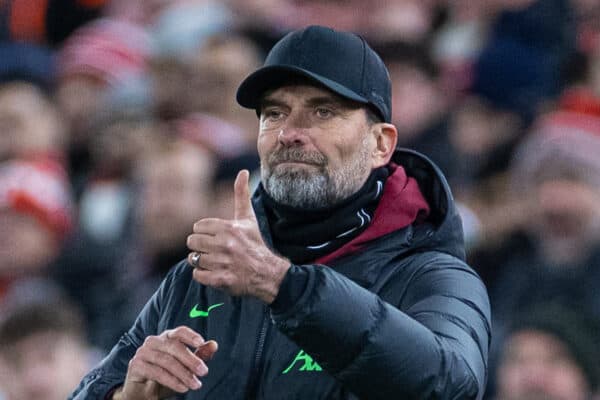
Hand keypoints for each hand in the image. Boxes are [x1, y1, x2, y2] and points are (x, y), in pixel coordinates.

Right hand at [114, 326, 217, 399]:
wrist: (142, 393)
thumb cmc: (165, 377)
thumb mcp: (184, 367)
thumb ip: (198, 355)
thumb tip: (214, 345)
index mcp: (166, 337)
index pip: (179, 332)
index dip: (190, 335)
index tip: (201, 342)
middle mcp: (153, 341)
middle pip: (174, 346)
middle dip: (191, 360)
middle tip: (204, 371)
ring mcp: (143, 352)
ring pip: (166, 360)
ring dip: (183, 374)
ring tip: (195, 384)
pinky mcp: (135, 365)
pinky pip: (156, 372)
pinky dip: (171, 381)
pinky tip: (182, 388)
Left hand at [186, 170, 289, 302]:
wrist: (268, 273)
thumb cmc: (256, 244)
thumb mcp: (248, 218)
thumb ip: (242, 194)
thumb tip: (243, 171)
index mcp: (229, 228)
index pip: (198, 227)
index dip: (205, 233)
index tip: (215, 238)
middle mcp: (225, 244)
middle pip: (192, 242)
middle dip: (200, 247)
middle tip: (212, 250)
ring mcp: (223, 263)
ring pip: (194, 259)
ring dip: (202, 261)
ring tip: (216, 262)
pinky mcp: (221, 280)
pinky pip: (197, 275)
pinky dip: (203, 275)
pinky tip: (215, 272)